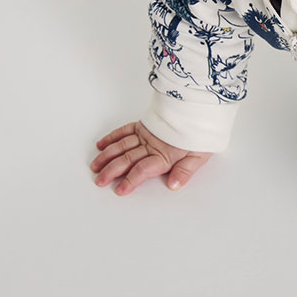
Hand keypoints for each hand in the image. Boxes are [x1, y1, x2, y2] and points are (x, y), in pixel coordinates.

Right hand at [90, 121, 210, 194]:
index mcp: (165, 155)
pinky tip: (102, 145)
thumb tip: (174, 185)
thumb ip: (185, 171)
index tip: (120, 190)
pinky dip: (112, 137)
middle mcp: (152, 145)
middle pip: (127, 159)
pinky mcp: (144, 125)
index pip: (143, 170)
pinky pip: (124, 131)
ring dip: (107, 156)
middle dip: (111, 171)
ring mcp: (146, 134)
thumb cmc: (201, 132)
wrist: (200, 106)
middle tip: (99, 180)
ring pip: (122, 146)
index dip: (131, 180)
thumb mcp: (200, 154)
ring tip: (95, 166)